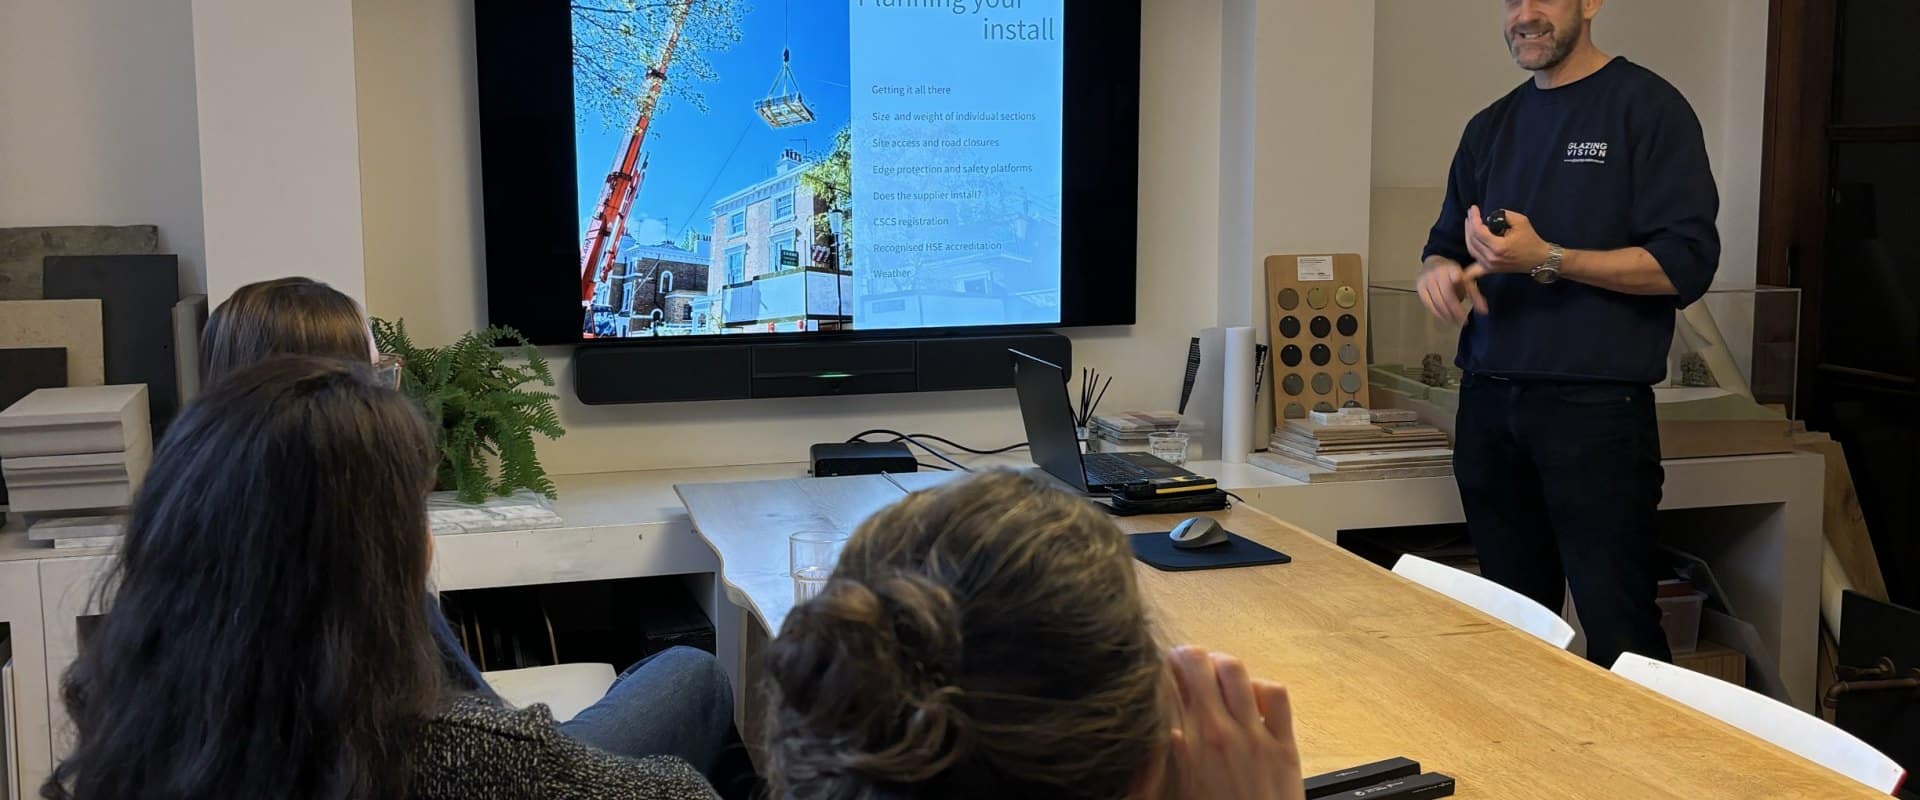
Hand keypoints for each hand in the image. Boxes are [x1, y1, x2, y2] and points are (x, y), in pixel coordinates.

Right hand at [1165, 646, 1304, 799]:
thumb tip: (1151, 733)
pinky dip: (1261, 687)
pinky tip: (1252, 699)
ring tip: (1216, 674)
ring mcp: (1252, 736)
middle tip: (1183, 664)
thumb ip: (1155, 762)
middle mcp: (1214, 733)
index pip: (1163, 685)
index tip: (1157, 675)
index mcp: (1180, 748)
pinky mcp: (1283, 746)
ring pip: (1234, 669)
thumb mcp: (1170, 793)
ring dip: (1221, 665)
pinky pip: (1275, 694)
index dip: (1157, 673)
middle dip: (1185, 656)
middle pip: (1194, 662)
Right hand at [1416, 258, 1487, 322]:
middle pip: (1446, 294)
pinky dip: (1437, 313)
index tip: (1458, 279)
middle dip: (1455, 310)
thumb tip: (1484, 312)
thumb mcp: (1466, 281)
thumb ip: (1475, 295)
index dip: (1455, 276)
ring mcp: (1426, 280)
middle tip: (1463, 321)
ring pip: (1437, 301)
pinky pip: (1428, 304)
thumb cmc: (1453, 275)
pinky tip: (1445, 318)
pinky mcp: (1419, 287)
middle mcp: (1437, 273)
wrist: (1433, 264)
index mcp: (1451, 268)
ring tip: (1455, 322)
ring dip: (1446, 314)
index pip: (1454, 273)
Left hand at [1464, 205, 1550, 273]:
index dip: (1473, 218)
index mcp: (1498, 247)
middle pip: (1472, 240)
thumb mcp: (1520, 221)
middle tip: (1470, 215)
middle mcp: (1491, 258)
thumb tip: (1488, 217)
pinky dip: (1471, 252)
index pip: (1477, 231)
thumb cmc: (1530, 240)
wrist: (1538, 259)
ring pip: (1471, 249)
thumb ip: (1504, 215)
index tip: (1473, 208)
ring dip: (1469, 235)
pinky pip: (1475, 263)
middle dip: (1469, 225)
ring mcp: (1490, 266)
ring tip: (1470, 224)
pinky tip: (1468, 246)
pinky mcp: (1491, 269)